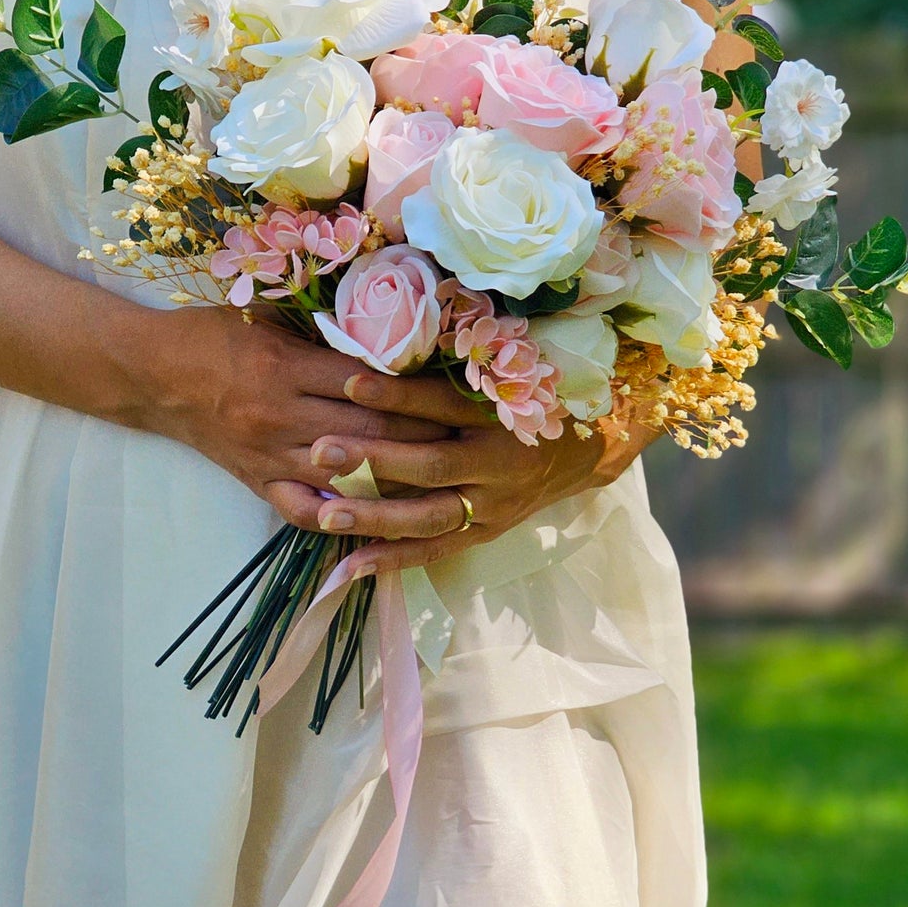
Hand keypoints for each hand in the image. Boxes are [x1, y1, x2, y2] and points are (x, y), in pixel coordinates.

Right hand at [142, 308, 452, 529]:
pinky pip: (305, 510)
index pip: (369, 386)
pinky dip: (343, 518)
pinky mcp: (257, 481)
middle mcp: (281, 415)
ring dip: (396, 480)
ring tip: (442, 479)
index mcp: (286, 367)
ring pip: (346, 477)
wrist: (152, 374)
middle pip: (369, 434)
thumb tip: (388, 331)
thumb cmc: (212, 334)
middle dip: (423, 439)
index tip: (458, 395)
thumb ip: (322, 328)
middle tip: (468, 441)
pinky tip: (380, 520)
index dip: (418, 394)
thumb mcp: (267, 316)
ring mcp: (269, 455)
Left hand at [304, 370, 658, 574]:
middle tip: (321, 450)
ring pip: (431, 516)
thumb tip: (380, 342)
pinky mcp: (487, 533)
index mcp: (500, 413)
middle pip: (432, 464)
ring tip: (327, 515)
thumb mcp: (501, 373)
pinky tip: (352, 564)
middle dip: (374, 459)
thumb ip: (449, 366)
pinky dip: (394, 559)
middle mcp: (498, 462)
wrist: (586, 448)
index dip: (397, 395)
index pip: (443, 403)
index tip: (348, 382)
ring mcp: (494, 505)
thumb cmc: (528, 398)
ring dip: (377, 517)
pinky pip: (437, 550)